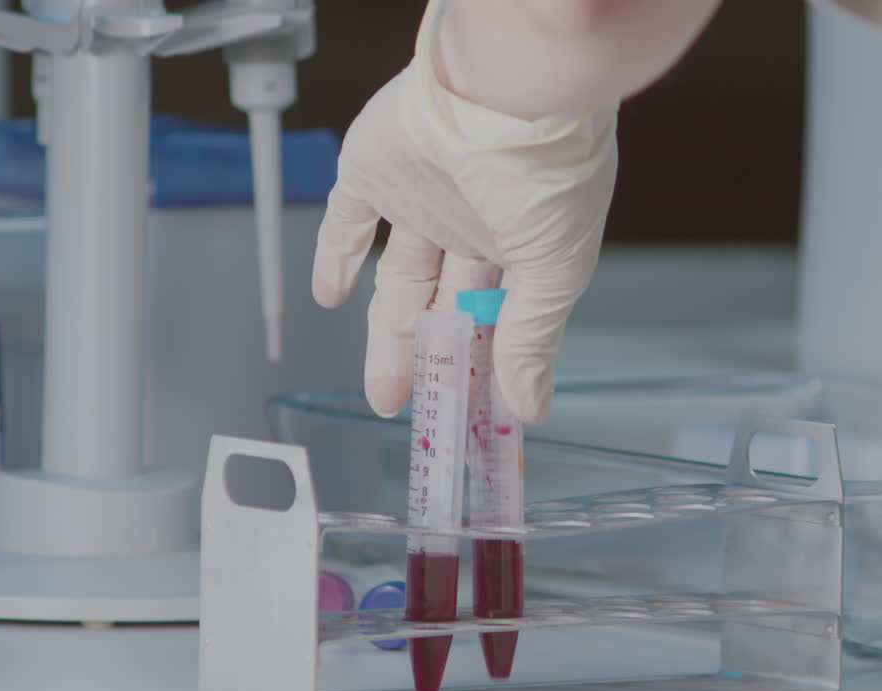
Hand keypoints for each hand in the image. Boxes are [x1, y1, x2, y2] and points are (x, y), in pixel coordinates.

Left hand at [311, 44, 617, 423]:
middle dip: (432, 362)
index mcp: (523, 243)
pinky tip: (328, 298)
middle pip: (445, 306)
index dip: (488, 365)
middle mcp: (472, 222)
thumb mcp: (554, 270)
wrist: (509, 87)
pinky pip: (347, 221)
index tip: (481, 413)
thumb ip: (532, 339)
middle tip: (421, 410)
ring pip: (398, 279)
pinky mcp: (375, 172)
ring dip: (389, 335)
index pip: (500, 318)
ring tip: (385, 391)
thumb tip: (530, 406)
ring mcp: (421, 198)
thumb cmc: (551, 166)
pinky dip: (335, 257)